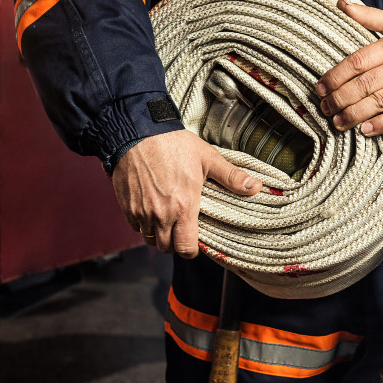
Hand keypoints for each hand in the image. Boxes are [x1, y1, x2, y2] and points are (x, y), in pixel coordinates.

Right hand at [112, 130, 262, 256]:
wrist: (136, 132)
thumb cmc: (172, 144)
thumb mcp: (207, 158)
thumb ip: (231, 177)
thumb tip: (255, 187)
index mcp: (183, 206)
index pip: (186, 248)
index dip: (192, 250)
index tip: (195, 243)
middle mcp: (161, 214)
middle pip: (167, 247)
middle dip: (176, 244)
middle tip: (182, 231)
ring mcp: (141, 212)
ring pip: (150, 239)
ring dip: (159, 235)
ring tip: (168, 221)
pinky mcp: (127, 206)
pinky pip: (135, 227)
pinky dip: (143, 224)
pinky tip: (152, 211)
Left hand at [315, 0, 382, 135]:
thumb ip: (369, 16)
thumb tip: (340, 4)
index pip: (358, 61)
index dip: (336, 76)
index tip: (320, 87)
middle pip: (366, 84)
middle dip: (340, 98)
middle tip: (324, 108)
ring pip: (381, 102)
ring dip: (355, 114)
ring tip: (337, 121)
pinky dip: (382, 124)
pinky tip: (364, 130)